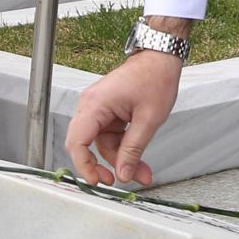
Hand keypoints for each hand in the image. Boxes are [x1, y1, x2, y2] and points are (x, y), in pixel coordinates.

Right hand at [64, 43, 184, 186]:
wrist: (162, 57)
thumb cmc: (156, 77)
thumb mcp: (148, 119)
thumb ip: (133, 149)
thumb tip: (123, 173)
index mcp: (95, 104)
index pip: (77, 142)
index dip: (84, 165)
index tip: (97, 181)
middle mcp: (91, 106)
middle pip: (88, 146)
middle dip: (105, 166)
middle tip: (119, 181)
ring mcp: (99, 108)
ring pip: (103, 144)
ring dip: (121, 160)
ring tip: (142, 173)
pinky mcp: (109, 111)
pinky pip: (111, 137)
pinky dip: (125, 149)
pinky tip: (139, 161)